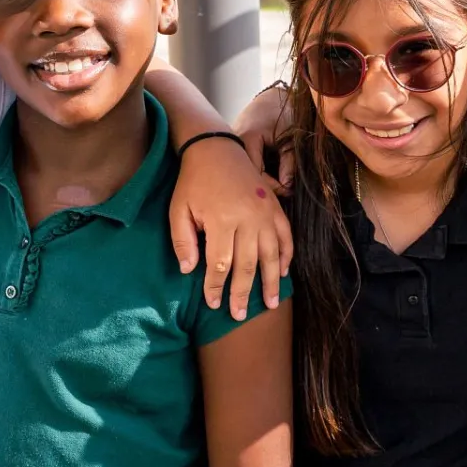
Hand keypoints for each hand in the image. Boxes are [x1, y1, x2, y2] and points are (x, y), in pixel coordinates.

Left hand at [170, 136, 294, 319]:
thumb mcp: (178, 210)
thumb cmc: (193, 183)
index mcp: (221, 220)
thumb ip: (183, 241)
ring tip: (271, 304)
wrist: (216, 149)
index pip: (219, 264)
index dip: (216, 287)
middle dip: (242, 293)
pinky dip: (287, 256)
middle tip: (239, 316)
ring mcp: (265, 213)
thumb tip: (189, 271)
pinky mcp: (275, 208)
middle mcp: (247, 219)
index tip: (213, 304)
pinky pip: (286, 236)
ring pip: (271, 255)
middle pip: (247, 265)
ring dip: (271, 282)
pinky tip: (284, 273)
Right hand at [234, 83, 295, 186]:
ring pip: (243, 172)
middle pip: (246, 176)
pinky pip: (242, 166)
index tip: (288, 190)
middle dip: (265, 187)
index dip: (272, 186)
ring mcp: (231, 145)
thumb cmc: (282, 114)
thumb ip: (289, 164)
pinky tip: (270, 174)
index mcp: (247, 138)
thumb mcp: (290, 139)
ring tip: (280, 181)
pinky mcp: (233, 148)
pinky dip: (256, 172)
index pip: (255, 174)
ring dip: (260, 180)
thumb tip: (287, 187)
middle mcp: (234, 143)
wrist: (271, 99)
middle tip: (285, 189)